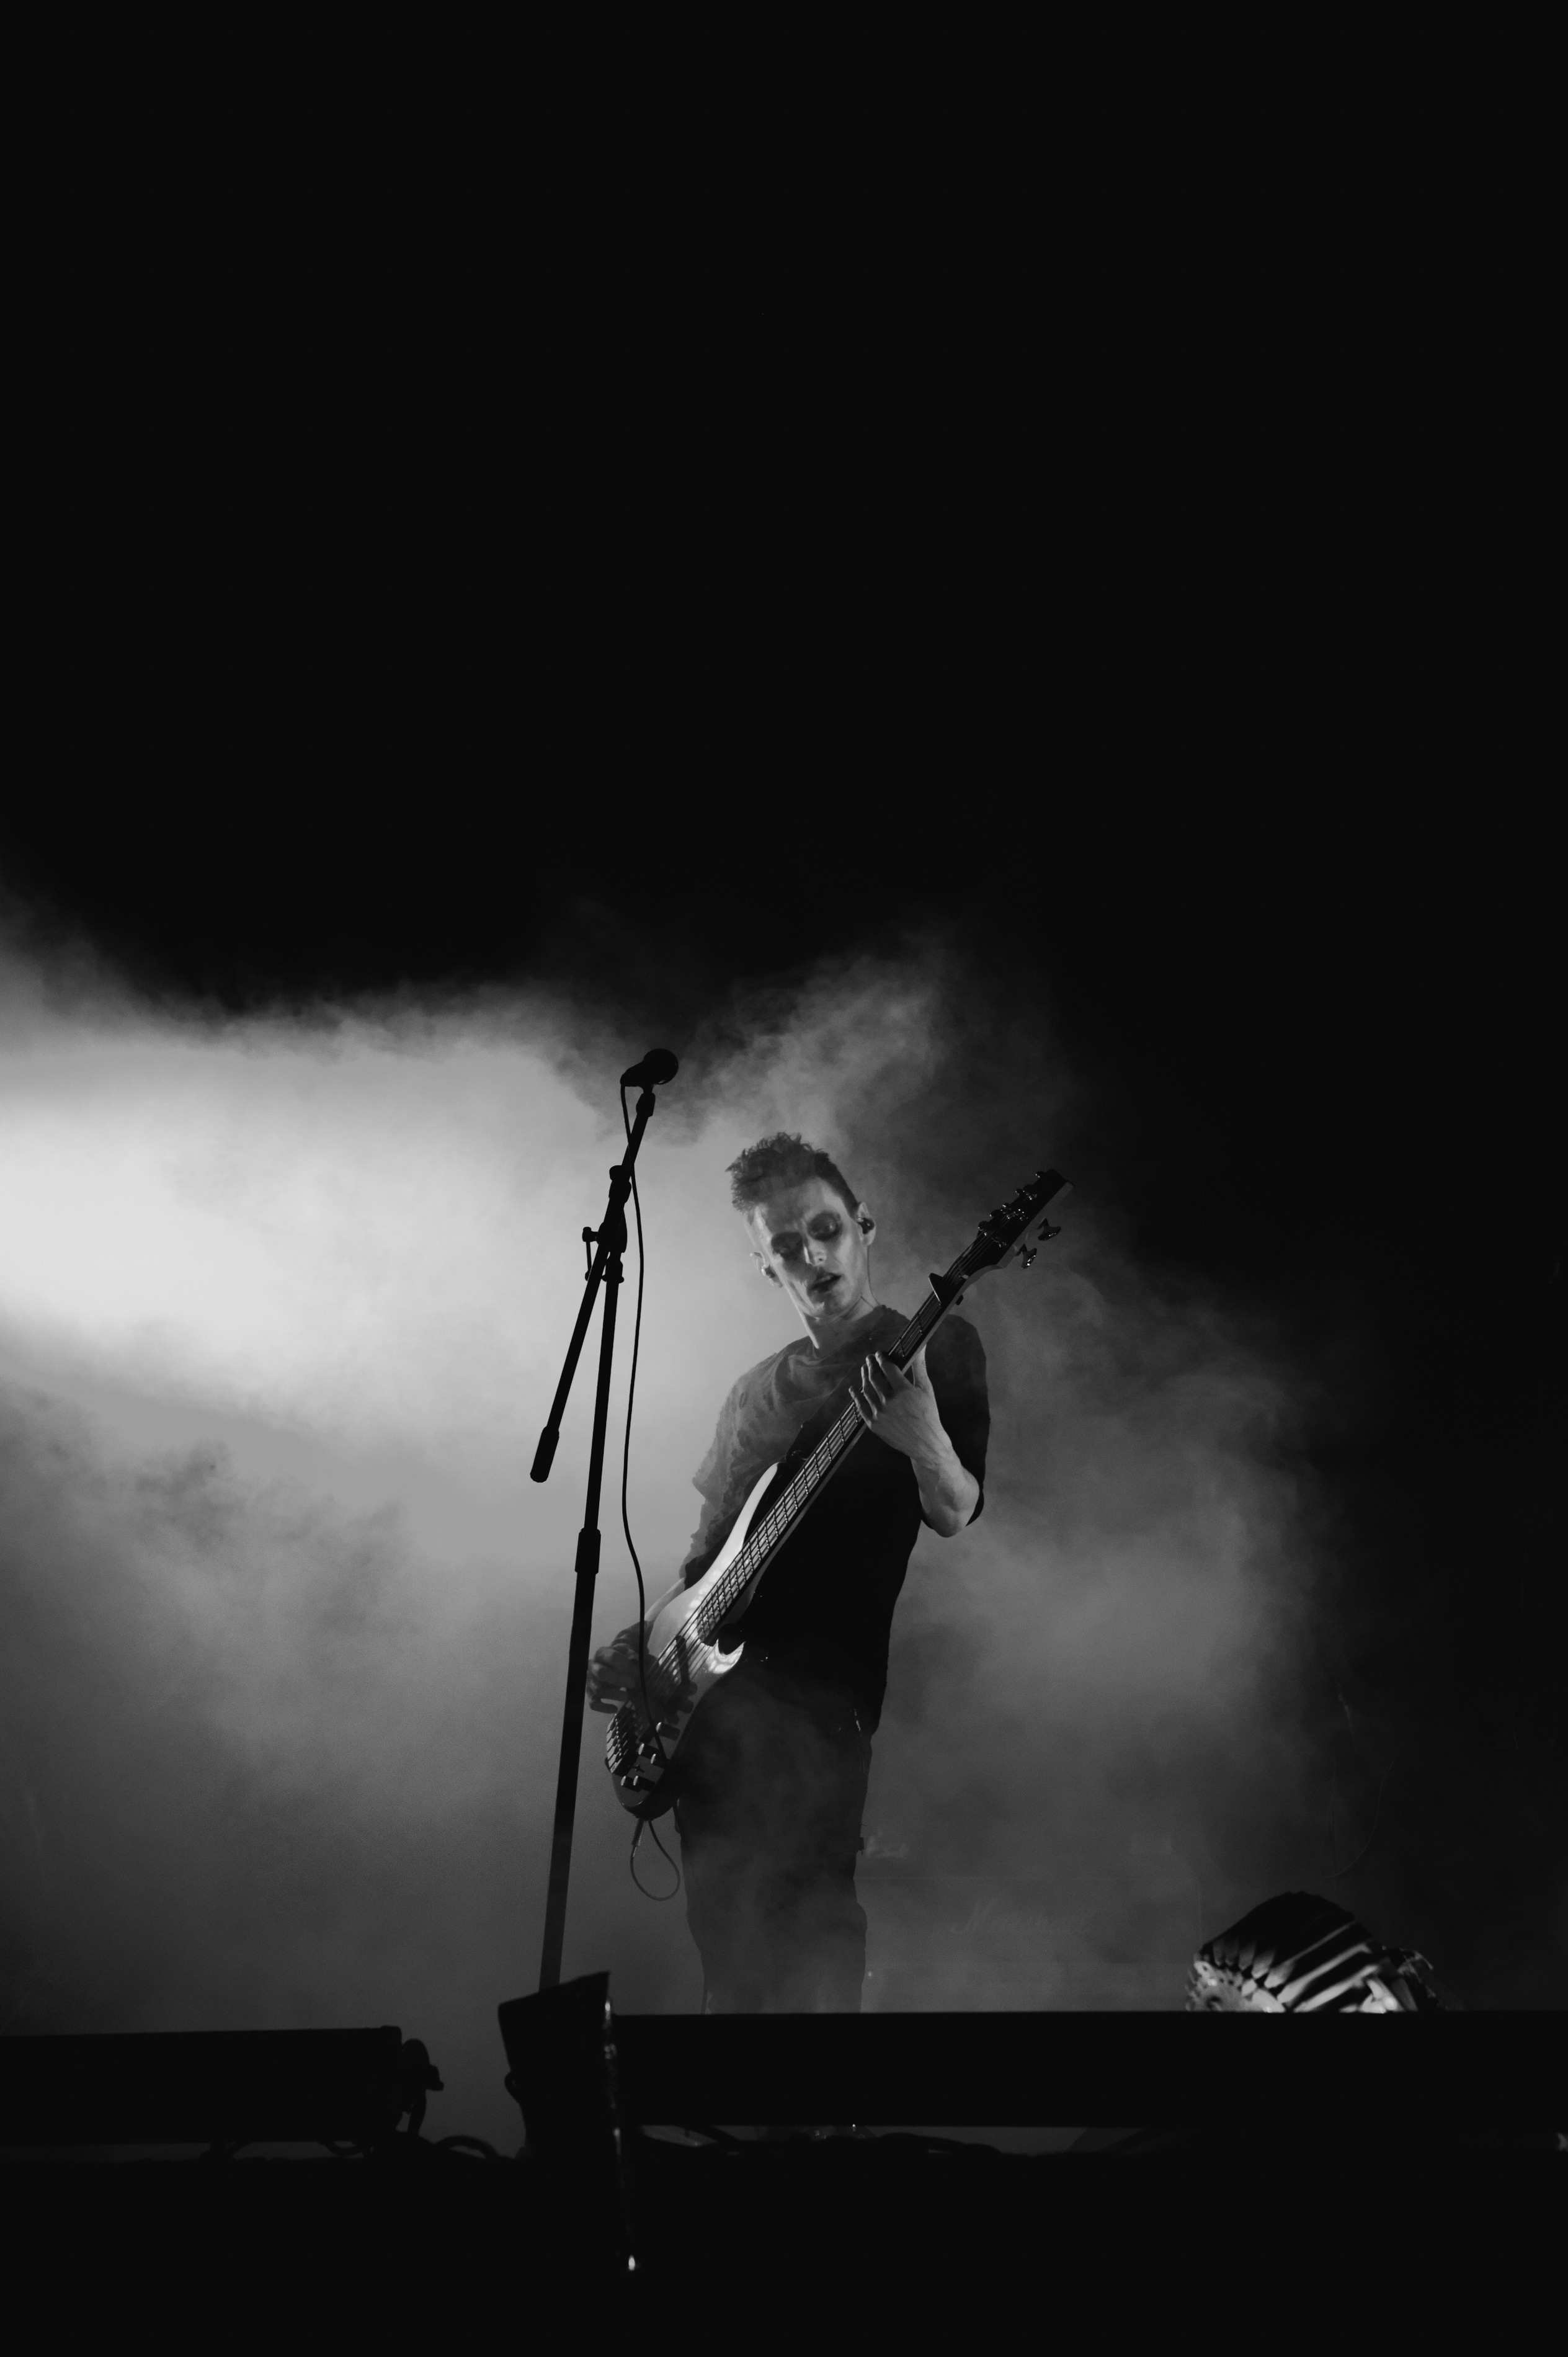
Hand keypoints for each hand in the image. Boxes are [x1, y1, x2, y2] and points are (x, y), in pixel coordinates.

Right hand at [586, 1623, 647, 1714]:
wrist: (614, 1664)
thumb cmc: (625, 1655)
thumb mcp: (631, 1646)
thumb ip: (638, 1642)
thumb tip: (646, 1633)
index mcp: (603, 1653)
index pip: (612, 1657)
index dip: (625, 1664)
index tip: (638, 1670)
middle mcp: (593, 1666)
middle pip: (601, 1673)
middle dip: (618, 1678)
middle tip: (634, 1683)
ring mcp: (591, 1681)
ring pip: (597, 1689)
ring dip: (612, 1694)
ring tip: (627, 1696)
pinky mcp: (591, 1694)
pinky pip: (593, 1703)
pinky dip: (602, 1707)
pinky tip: (614, 1709)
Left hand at [852, 1348, 947, 1463]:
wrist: (926, 1443)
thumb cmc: (928, 1414)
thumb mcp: (926, 1389)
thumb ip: (919, 1366)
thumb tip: (921, 1346)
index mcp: (903, 1390)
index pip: (887, 1367)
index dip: (881, 1358)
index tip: (879, 1354)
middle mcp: (890, 1401)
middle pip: (874, 1377)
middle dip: (870, 1365)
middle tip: (869, 1359)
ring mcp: (880, 1413)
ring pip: (866, 1390)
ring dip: (864, 1378)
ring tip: (864, 1370)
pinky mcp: (874, 1425)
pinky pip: (861, 1407)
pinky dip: (856, 1397)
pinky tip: (854, 1390)